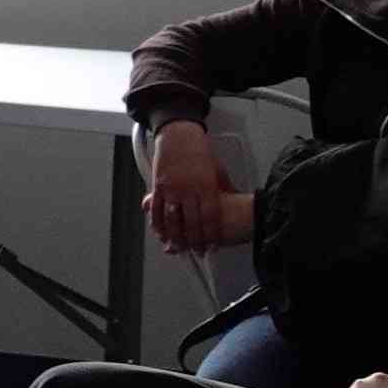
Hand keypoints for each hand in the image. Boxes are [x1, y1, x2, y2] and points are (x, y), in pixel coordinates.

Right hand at [146, 123, 239, 253]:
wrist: (179, 135)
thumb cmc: (199, 151)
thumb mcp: (217, 171)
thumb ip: (222, 190)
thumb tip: (231, 205)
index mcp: (206, 186)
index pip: (210, 217)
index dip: (211, 235)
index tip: (213, 245)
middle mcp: (188, 189)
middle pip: (192, 223)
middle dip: (195, 241)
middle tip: (198, 251)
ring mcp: (171, 188)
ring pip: (172, 220)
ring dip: (176, 237)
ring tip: (179, 248)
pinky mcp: (158, 186)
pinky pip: (156, 210)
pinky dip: (158, 224)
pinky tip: (161, 232)